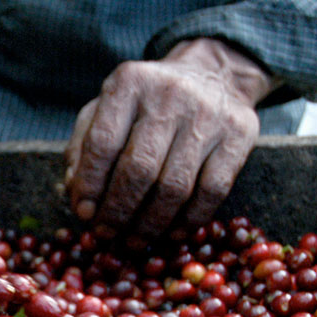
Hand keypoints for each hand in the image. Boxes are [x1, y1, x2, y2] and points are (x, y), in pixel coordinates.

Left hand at [64, 38, 277, 234]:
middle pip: (139, 169)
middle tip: (106, 235)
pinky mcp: (240, 134)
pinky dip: (188, 221)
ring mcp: (209, 114)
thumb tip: (77, 197)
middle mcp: (170, 94)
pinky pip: (212, 191)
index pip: (103, 143)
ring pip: (175, 186)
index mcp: (129, 83)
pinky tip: (170, 234)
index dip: (91, 185)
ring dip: (150, 224)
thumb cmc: (145, 104)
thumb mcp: (106, 110)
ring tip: (133, 241)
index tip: (84, 215)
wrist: (212, 74)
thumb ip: (83, 149)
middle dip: (118, 211)